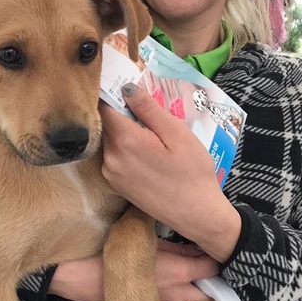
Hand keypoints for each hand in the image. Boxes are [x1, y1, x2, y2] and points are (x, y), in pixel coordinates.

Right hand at [51, 240, 219, 300]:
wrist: (80, 276)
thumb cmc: (110, 251)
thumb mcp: (140, 233)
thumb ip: (165, 233)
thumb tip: (179, 219)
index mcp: (179, 271)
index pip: (213, 267)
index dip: (218, 257)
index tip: (217, 248)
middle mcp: (175, 291)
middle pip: (209, 293)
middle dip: (213, 282)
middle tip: (211, 267)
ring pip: (188, 298)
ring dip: (193, 288)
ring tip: (190, 272)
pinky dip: (172, 293)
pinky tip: (163, 280)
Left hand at [100, 84, 241, 259]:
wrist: (197, 214)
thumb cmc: (193, 172)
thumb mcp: (177, 133)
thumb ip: (148, 109)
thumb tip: (126, 88)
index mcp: (124, 141)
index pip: (104, 106)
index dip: (113, 93)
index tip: (124, 86)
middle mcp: (110, 157)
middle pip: (107, 124)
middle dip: (122, 114)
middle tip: (147, 112)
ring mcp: (110, 173)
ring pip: (110, 140)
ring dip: (125, 132)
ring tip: (151, 135)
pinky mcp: (115, 185)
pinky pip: (114, 157)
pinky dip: (126, 149)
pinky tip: (148, 154)